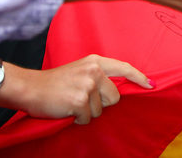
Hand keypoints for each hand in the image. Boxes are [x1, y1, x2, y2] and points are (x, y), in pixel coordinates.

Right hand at [6, 55, 150, 123]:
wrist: (30, 87)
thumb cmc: (54, 82)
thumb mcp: (80, 70)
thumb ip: (98, 76)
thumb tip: (118, 90)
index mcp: (95, 61)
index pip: (124, 68)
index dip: (139, 77)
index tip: (151, 85)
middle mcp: (94, 71)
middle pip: (114, 97)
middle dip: (101, 104)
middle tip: (81, 98)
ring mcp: (87, 86)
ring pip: (100, 110)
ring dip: (87, 112)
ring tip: (71, 102)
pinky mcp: (80, 100)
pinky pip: (87, 119)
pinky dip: (78, 119)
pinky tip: (66, 109)